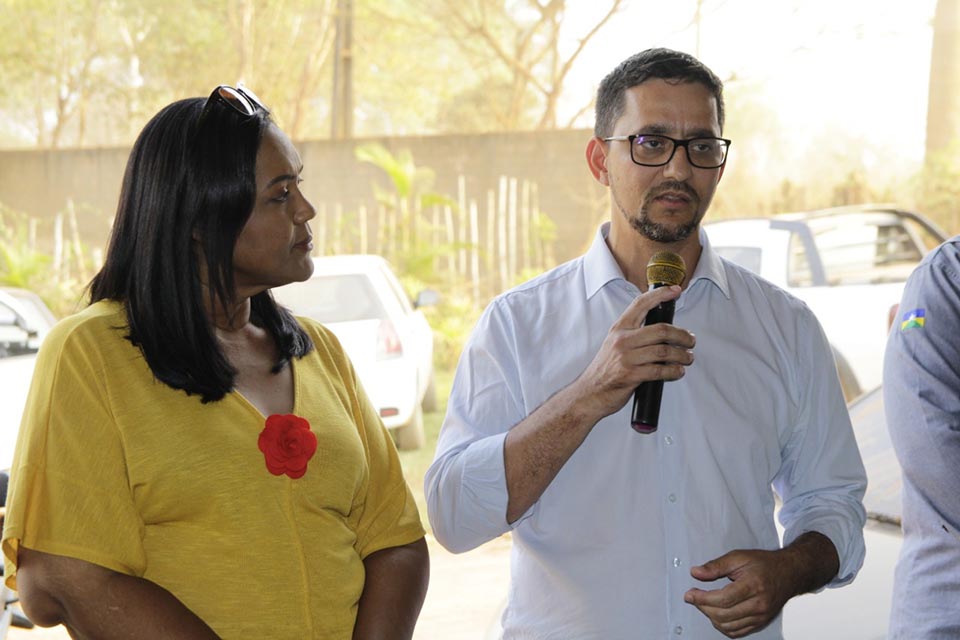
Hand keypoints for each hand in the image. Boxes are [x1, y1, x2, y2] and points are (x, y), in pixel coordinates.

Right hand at [575, 285, 694, 417]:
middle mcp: (622, 340)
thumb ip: (634, 335)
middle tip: (690, 340)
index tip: (676, 290)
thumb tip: (662, 330)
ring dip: (682, 355)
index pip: (641, 304)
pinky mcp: (630, 375)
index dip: (660, 295)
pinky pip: (659, 371)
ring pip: (664, 351)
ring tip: (688, 358)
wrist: (589, 393)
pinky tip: (678, 371)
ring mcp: (626, 358)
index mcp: (619, 328)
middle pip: (661, 330)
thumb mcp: (614, 344)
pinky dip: (674, 371)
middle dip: (682, 335)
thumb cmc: (605, 369)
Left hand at [683, 549, 797, 637]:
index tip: (690, 594)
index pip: (723, 599)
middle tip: (693, 597)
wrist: (789, 573)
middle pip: (724, 615)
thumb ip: (715, 566)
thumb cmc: (765, 564)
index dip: (702, 598)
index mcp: (753, 586)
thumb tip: (696, 573)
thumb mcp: (739, 557)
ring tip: (704, 604)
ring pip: (729, 627)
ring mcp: (761, 616)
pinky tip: (716, 614)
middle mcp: (759, 605)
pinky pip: (737, 632)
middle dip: (703, 607)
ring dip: (711, 617)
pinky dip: (723, 626)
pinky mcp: (760, 623)